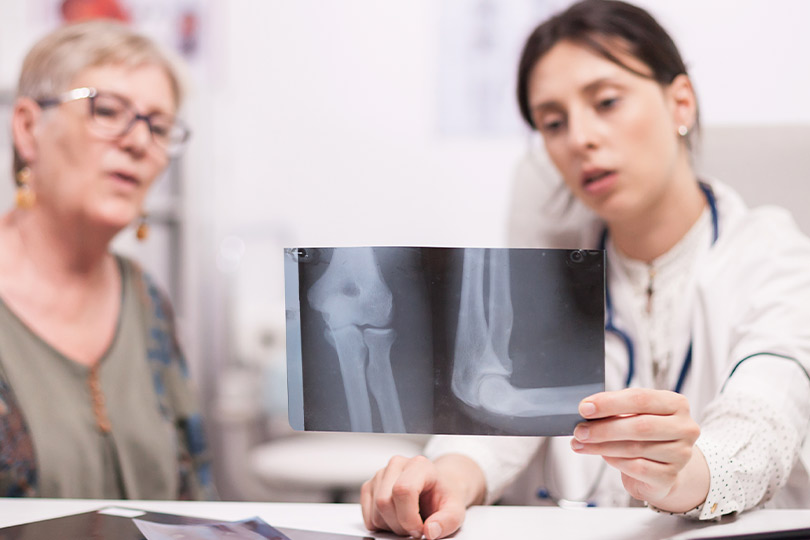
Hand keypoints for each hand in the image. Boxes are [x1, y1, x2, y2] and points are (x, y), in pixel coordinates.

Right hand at [360, 454, 484, 538]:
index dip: (409, 517)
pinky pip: (367, 516)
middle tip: (416, 527)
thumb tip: (430, 531)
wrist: (438, 487)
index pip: (402, 490)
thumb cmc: (444, 496)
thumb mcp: (455, 510)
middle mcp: (397, 465)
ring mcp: (381, 474)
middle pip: (384, 503)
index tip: (420, 529)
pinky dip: (381, 525)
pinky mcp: (370, 486)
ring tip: (408, 521)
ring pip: (375, 512)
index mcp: (419, 465)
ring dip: (391, 526)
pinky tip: (396, 518)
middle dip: (400, 525)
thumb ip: (447, 521)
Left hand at [571, 388, 708, 511]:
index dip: (610, 402)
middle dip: (604, 428)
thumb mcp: (635, 415)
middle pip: (640, 425)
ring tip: (581, 444)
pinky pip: (637, 467)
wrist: (661, 468)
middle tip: (580, 430)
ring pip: (635, 448)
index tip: (585, 407)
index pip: (641, 398)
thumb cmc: (645, 434)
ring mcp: (681, 454)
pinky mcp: (670, 476)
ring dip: (602, 446)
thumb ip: (616, 409)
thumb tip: (587, 409)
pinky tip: (603, 456)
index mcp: (676, 404)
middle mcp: (684, 428)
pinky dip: (615, 461)